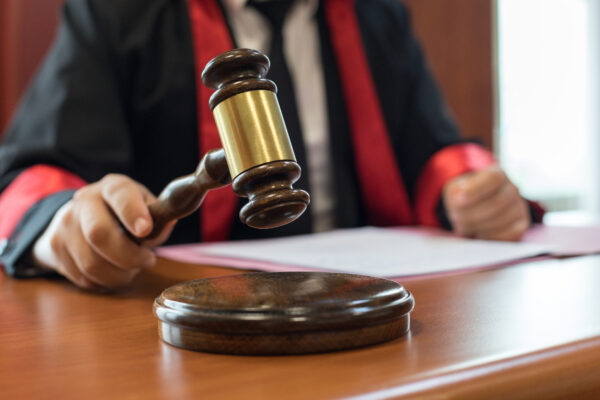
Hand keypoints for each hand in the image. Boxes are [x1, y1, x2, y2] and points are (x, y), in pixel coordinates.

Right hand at [32, 174, 174, 289]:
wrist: (82, 217)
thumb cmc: (125, 214)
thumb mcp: (145, 207)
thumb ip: (158, 218)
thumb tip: (163, 226)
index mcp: (111, 187)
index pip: (120, 195)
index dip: (133, 213)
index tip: (146, 230)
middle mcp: (84, 201)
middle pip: (99, 234)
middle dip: (128, 256)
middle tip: (147, 261)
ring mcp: (66, 224)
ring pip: (91, 263)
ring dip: (119, 274)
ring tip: (131, 268)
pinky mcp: (56, 248)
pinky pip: (83, 277)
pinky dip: (104, 281)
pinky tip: (113, 271)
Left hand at [443, 165, 529, 240]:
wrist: (476, 205)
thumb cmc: (465, 196)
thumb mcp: (456, 188)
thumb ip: (456, 192)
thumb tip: (459, 199)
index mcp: (497, 173)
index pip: (493, 178)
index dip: (476, 189)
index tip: (459, 199)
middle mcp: (512, 188)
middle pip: (497, 202)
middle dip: (472, 214)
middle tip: (456, 218)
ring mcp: (519, 206)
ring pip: (502, 220)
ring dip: (478, 226)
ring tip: (462, 225)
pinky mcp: (521, 224)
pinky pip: (510, 233)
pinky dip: (490, 236)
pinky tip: (477, 233)